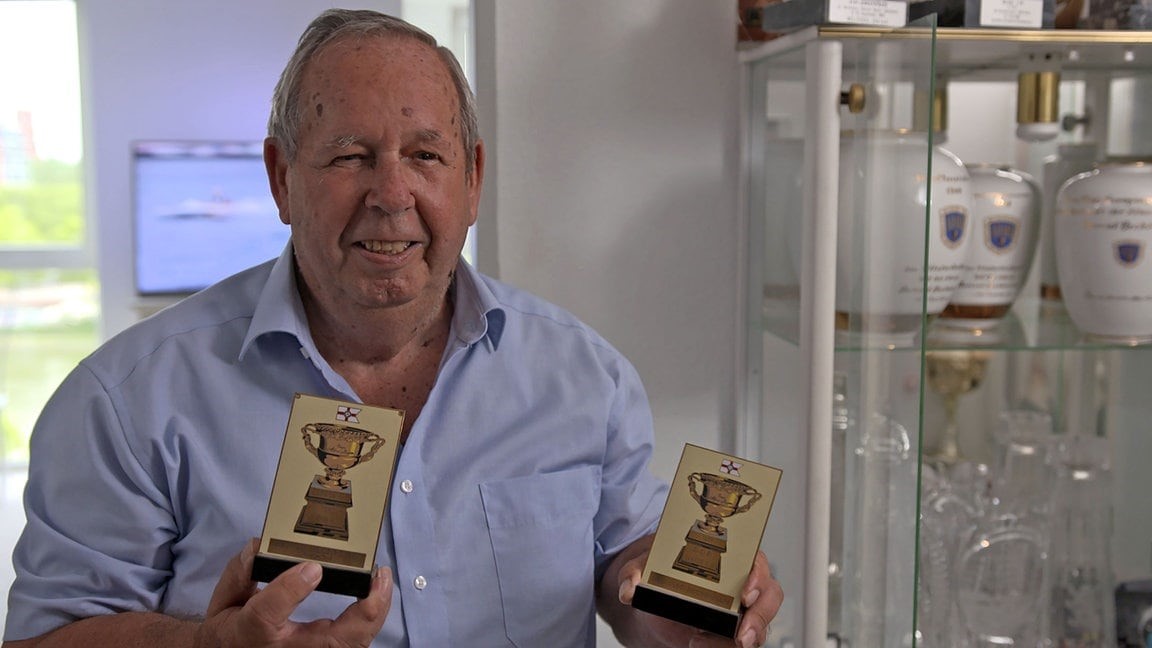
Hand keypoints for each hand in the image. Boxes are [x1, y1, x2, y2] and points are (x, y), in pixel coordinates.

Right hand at [194, 538, 390, 647]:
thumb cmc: (232, 630)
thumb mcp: (224, 600)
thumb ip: (240, 572)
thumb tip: (259, 545)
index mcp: (250, 632)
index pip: (268, 614)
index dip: (290, 589)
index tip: (311, 567)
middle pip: (332, 642)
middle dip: (364, 611)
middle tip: (377, 576)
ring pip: (351, 646)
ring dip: (374, 615)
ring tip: (382, 582)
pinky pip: (352, 644)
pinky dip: (370, 622)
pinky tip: (377, 597)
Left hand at [616, 540, 782, 647]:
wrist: (649, 601)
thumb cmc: (657, 573)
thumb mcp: (642, 565)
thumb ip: (633, 573)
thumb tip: (629, 588)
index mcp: (728, 555)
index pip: (756, 561)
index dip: (757, 576)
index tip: (744, 592)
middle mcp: (741, 582)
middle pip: (769, 596)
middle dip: (760, 616)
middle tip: (743, 634)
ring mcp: (740, 610)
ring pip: (761, 624)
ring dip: (751, 636)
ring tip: (732, 644)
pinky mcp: (731, 634)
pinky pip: (740, 643)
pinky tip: (701, 644)